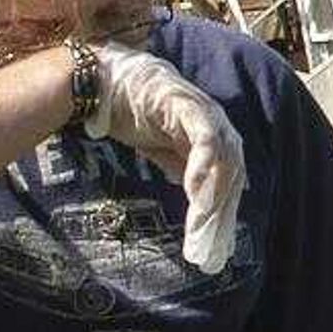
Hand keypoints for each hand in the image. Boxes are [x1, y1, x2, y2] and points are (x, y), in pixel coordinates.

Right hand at [88, 45, 245, 272]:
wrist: (100, 81)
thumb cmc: (131, 112)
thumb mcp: (161, 149)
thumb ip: (182, 168)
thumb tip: (199, 198)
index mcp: (213, 135)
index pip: (229, 179)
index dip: (224, 214)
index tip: (216, 248)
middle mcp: (215, 123)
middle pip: (231, 174)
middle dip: (221, 215)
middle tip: (209, 250)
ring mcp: (203, 111)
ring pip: (222, 160)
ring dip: (212, 198)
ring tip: (201, 230)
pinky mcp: (184, 103)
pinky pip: (203, 137)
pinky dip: (203, 164)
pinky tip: (195, 192)